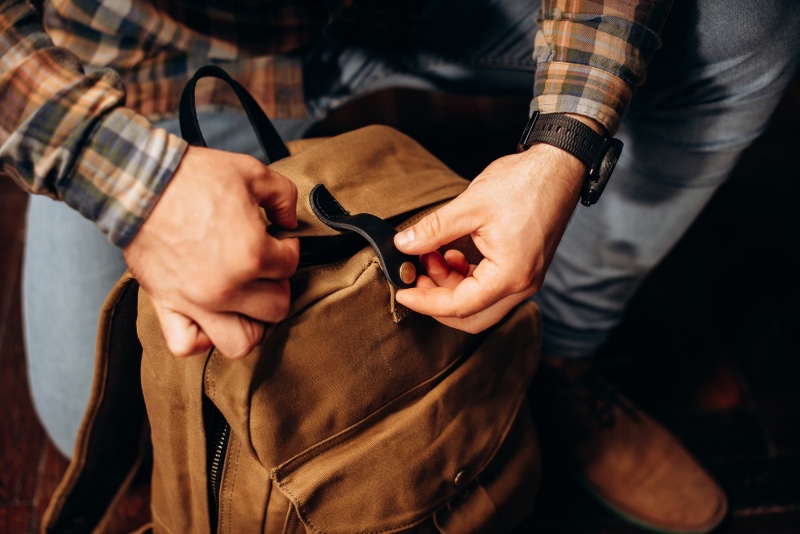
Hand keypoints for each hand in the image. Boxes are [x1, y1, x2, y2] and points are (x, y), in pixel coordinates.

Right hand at [124, 146, 299, 358]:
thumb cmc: (192, 177)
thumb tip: (290, 222)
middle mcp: (228, 287)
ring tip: (245, 299)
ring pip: (241, 342)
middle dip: (276, 285)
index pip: (290, 265)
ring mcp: (196, 302)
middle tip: (264, 268)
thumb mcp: (252, 172)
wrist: (141, 182)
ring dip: (249, 323)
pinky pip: (188, 345)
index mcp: (253, 255)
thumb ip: (284, 197)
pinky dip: (201, 337)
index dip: (288, 248)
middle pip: (276, 308)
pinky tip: (208, 315)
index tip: (277, 240)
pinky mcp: (167, 306)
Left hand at [394, 143, 584, 332]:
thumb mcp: (471, 205)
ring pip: (478, 302)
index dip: (425, 302)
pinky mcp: (522, 268)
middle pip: (471, 315)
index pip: (460, 305)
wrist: (558, 167)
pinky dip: (465, 277)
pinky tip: (452, 254)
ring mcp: (524, 278)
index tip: (402, 292)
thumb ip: (434, 229)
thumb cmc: (524, 183)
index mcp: (510, 275)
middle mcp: (521, 284)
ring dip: (450, 285)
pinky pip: (489, 287)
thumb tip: (404, 244)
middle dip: (438, 299)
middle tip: (415, 275)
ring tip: (431, 255)